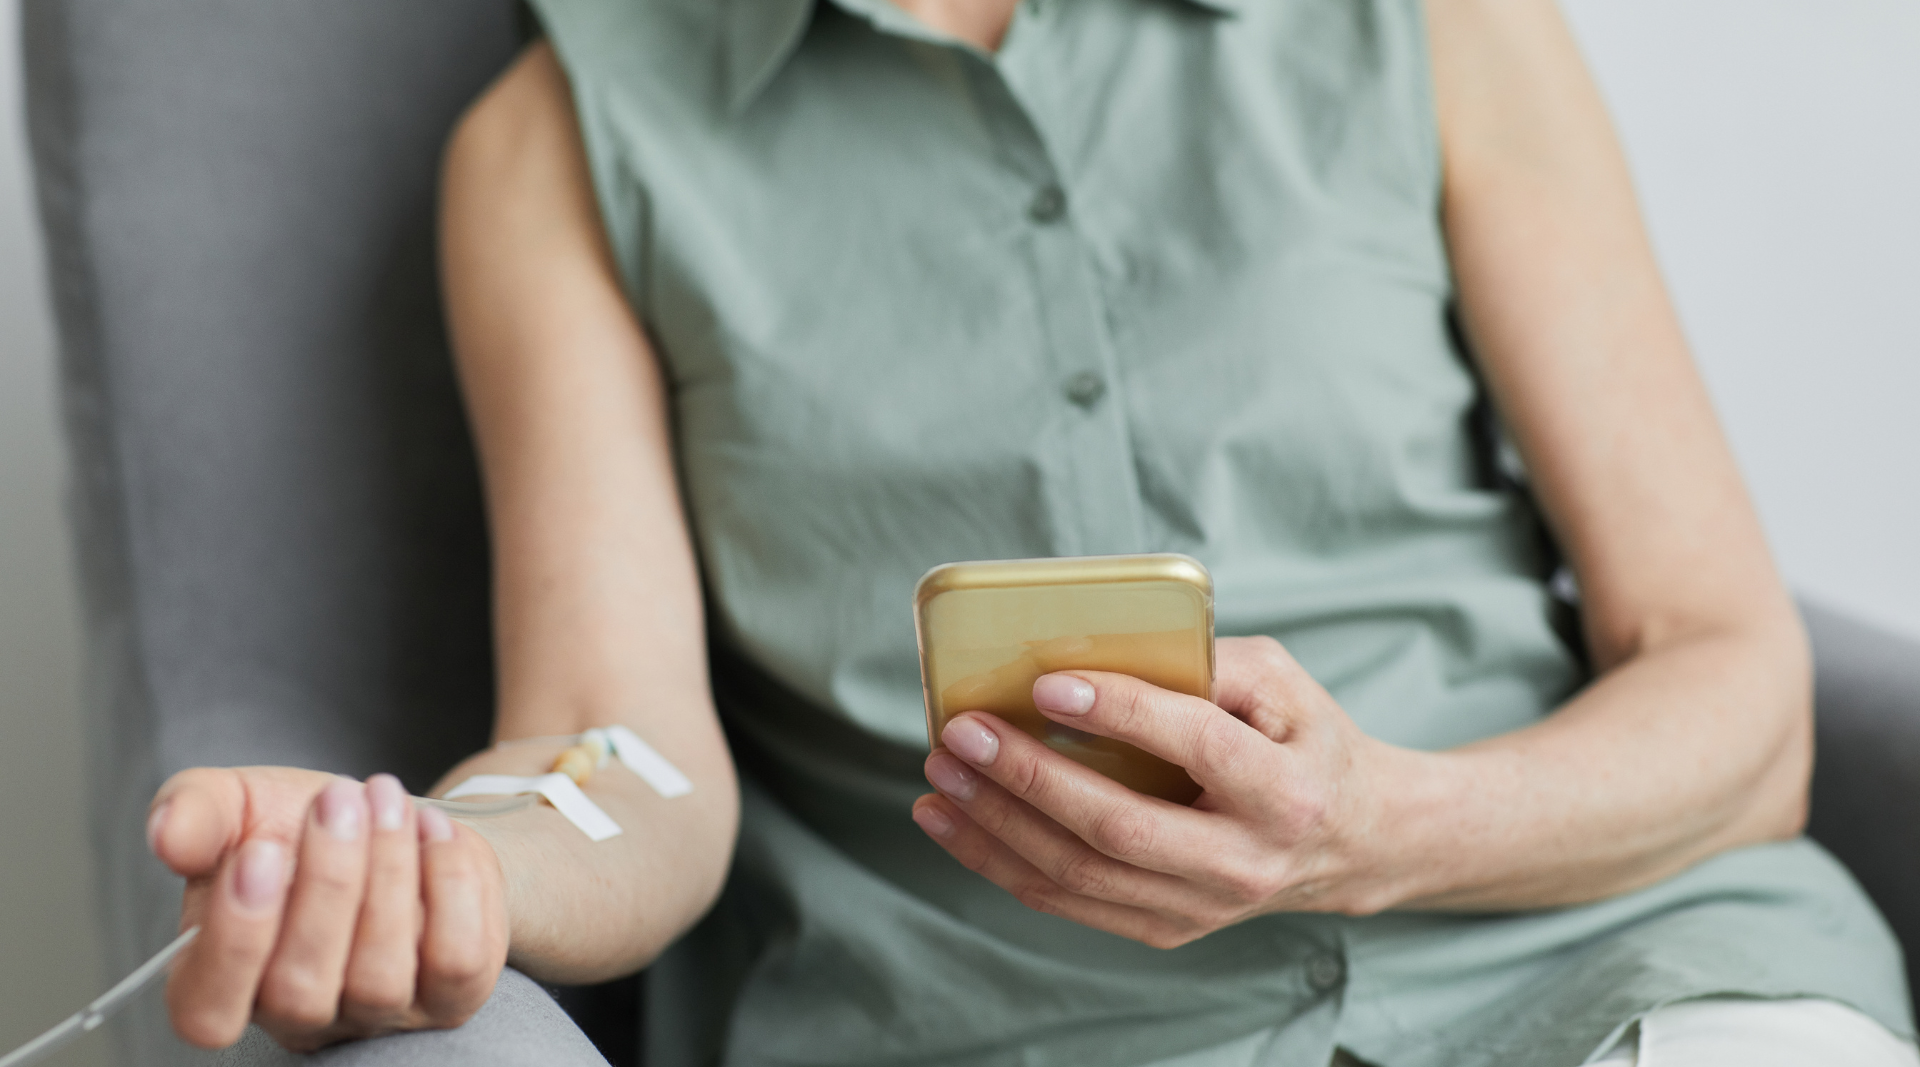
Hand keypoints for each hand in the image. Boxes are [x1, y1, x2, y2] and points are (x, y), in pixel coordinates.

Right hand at [147, 767, 508, 1049]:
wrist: (391, 819)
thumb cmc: (297, 826)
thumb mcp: (236, 805)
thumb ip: (195, 814)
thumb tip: (166, 834)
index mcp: (221, 983)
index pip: (207, 1011)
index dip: (235, 940)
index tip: (260, 851)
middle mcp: (301, 1016)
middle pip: (301, 989)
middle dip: (325, 883)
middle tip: (338, 798)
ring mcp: (379, 1014)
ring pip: (381, 975)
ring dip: (388, 871)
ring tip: (385, 799)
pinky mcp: (451, 994)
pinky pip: (456, 960)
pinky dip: (448, 883)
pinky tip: (432, 831)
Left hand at [912, 636, 1419, 947]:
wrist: (1354, 843)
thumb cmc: (1304, 743)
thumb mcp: (1283, 684)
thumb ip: (1205, 659)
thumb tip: (1102, 642)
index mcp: (1285, 791)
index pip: (1194, 747)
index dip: (1118, 712)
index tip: (1048, 682)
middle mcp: (1245, 860)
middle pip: (1118, 827)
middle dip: (1028, 778)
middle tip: (964, 731)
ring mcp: (1203, 906)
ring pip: (1080, 874)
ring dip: (995, 826)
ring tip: (941, 774)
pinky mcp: (1167, 927)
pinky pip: (1069, 901)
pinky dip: (1001, 862)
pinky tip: (955, 822)